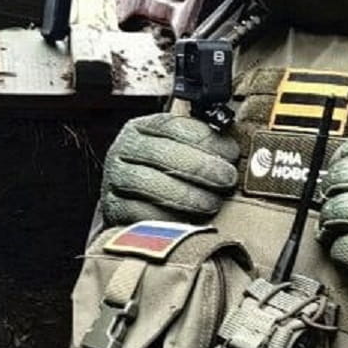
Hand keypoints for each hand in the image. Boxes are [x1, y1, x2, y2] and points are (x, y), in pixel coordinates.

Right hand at [98, 113, 240, 225]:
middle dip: (201, 167)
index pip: (174, 126)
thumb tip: (234, 149)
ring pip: (151, 183)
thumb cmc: (166, 172)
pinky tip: (189, 221)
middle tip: (227, 179)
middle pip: (162, 153)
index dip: (206, 139)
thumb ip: (204, 143)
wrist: (134, 200)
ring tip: (211, 203)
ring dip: (187, 195)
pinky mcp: (113, 208)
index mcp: (143, 126)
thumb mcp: (181, 148)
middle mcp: (124, 148)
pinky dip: (168, 218)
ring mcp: (115, 178)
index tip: (231, 153)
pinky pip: (141, 213)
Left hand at [317, 132, 347, 317]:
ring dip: (330, 219)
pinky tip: (341, 250)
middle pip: (344, 177)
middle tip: (332, 197)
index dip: (345, 154)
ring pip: (339, 211)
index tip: (341, 162)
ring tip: (330, 226)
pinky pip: (347, 249)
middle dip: (332, 186)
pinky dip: (339, 249)